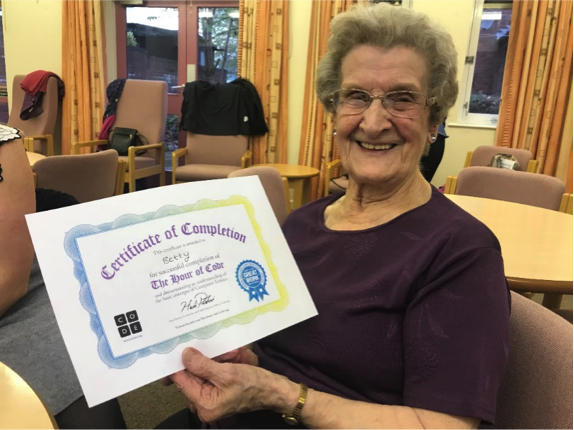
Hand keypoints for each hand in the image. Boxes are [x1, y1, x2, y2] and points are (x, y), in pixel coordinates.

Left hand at [171, 348, 298, 422]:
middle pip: (193, 374)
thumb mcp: (227, 372)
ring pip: (204, 371)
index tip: (177, 346)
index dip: (178, 363)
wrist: (274, 390)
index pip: (181, 381)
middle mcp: (204, 404)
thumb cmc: (254, 384)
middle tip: (227, 353)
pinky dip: (222, 363)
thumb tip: (184, 355)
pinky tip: (235, 359)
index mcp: (203, 405)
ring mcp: (210, 398)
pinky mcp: (217, 391)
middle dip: (208, 359)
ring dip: (218, 359)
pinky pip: (213, 372)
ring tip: (236, 357)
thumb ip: (203, 365)